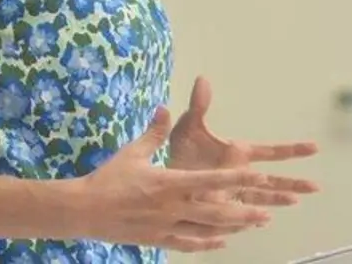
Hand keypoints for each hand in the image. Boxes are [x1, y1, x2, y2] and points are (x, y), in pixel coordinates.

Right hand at [75, 106, 274, 251]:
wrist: (83, 210)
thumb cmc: (109, 178)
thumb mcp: (133, 152)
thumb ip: (154, 132)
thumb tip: (165, 108)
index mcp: (169, 183)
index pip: (210, 181)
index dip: (236, 179)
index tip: (258, 175)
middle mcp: (172, 208)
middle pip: (216, 212)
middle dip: (244, 212)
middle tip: (268, 212)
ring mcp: (166, 227)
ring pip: (207, 231)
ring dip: (233, 229)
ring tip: (253, 226)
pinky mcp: (158, 240)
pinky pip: (188, 244)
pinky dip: (208, 244)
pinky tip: (222, 243)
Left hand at [169, 76, 319, 206]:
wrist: (166, 180)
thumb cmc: (180, 153)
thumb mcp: (189, 128)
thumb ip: (199, 106)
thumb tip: (202, 79)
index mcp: (239, 153)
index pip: (271, 152)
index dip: (292, 150)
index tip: (314, 147)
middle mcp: (242, 174)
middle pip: (274, 179)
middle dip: (295, 182)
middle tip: (316, 186)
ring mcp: (234, 192)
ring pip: (263, 198)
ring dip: (279, 200)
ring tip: (296, 202)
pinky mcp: (224, 208)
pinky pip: (243, 213)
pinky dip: (254, 217)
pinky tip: (265, 220)